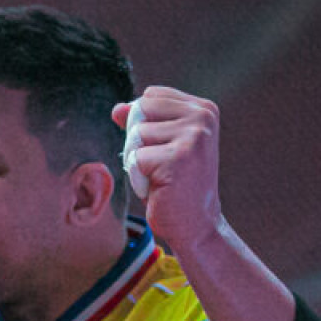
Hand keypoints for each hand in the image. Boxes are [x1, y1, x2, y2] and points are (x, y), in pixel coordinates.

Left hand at [113, 86, 222, 260]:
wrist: (196, 225)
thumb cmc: (176, 184)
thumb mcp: (161, 145)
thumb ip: (142, 122)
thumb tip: (116, 108)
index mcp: (203, 109)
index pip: (150, 96)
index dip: (145, 123)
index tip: (166, 148)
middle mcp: (203, 118)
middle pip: (141, 111)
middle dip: (140, 141)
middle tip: (162, 164)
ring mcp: (193, 136)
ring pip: (136, 136)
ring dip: (140, 161)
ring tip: (162, 176)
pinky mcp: (178, 157)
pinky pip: (136, 158)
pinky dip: (140, 177)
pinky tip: (161, 187)